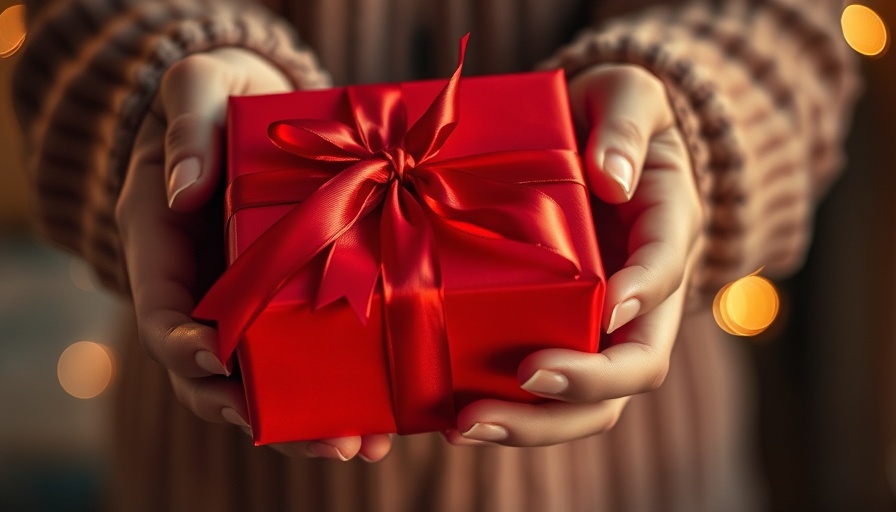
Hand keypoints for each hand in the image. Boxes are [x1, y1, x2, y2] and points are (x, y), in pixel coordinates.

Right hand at [115, 48, 391, 461]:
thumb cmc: (220, 95)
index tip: (216, 361)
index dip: (183, 346)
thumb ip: (187, 127)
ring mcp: (250, 300)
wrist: (257, 106)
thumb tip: (183, 192)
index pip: (161, 310)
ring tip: (361, 444)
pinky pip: (309, 352)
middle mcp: (204, 286)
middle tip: (317, 436)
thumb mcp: (198, 88)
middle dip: (259, 411)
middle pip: (216, 372)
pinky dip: (340, 386)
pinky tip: (385, 414)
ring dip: (308, 419)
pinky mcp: (294, 300)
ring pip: (266, 378)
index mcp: (163, 243)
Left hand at [447, 64, 703, 445]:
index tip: (609, 303)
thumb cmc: (610, 116)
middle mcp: (640, 296)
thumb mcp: (627, 95)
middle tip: (521, 381)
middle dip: (581, 387)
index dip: (644, 293)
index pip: (667, 272)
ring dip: (532, 422)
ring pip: (587, 401)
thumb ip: (626, 124)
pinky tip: (447, 412)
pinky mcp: (553, 334)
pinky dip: (501, 409)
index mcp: (666, 233)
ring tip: (465, 425)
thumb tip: (612, 178)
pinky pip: (538, 389)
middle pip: (632, 367)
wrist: (590, 141)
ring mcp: (597, 326)